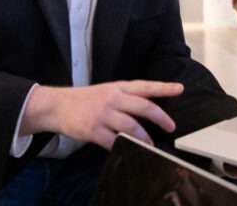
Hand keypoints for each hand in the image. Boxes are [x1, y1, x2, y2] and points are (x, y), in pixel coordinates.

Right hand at [21, 80, 183, 149]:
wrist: (57, 105)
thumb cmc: (85, 100)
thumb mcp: (106, 91)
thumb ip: (125, 98)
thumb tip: (148, 108)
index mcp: (117, 87)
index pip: (145, 86)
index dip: (163, 87)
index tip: (179, 88)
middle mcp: (112, 98)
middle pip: (143, 106)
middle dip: (161, 118)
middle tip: (171, 127)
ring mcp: (103, 114)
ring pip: (132, 126)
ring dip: (145, 138)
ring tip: (151, 144)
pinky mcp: (93, 129)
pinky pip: (113, 141)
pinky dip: (123, 147)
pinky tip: (128, 150)